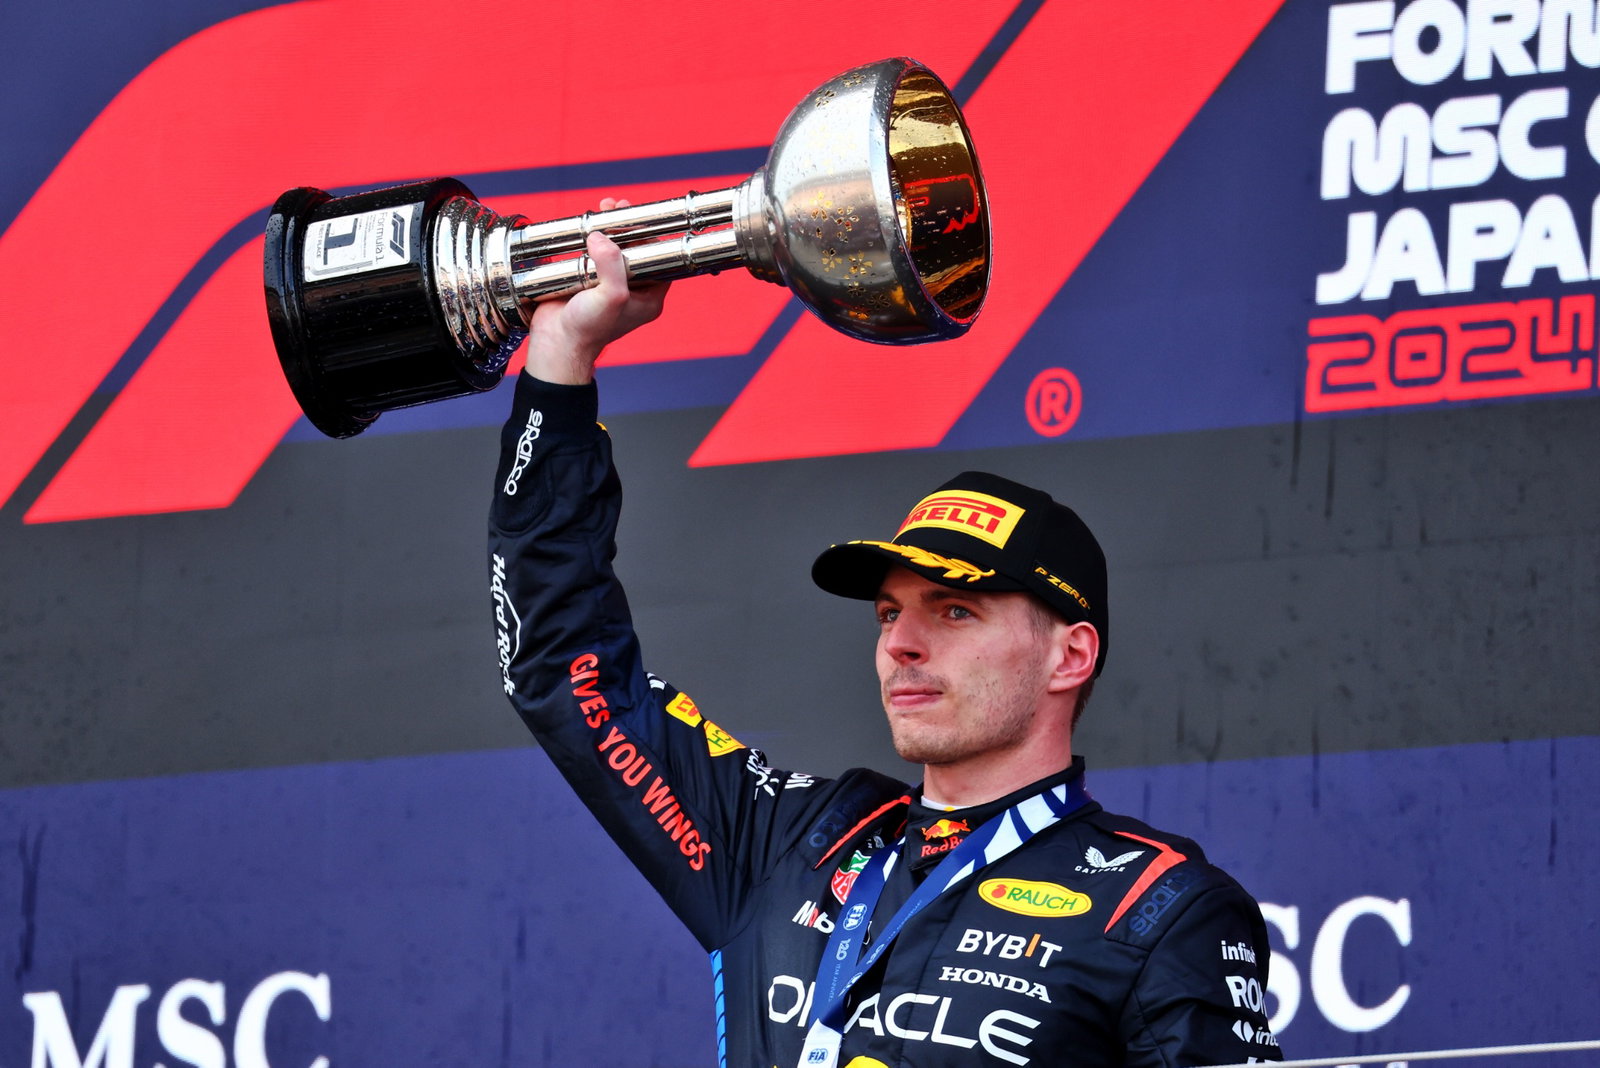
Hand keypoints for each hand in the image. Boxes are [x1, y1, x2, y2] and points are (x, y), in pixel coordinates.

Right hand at [522, 198, 670, 384]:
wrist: (555, 344)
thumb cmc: (587, 331)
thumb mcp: (610, 297)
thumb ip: (612, 265)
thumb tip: (600, 237)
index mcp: (648, 297)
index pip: (659, 259)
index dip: (650, 236)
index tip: (637, 218)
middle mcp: (631, 289)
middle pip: (635, 249)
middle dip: (627, 226)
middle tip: (617, 208)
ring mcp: (608, 284)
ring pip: (613, 248)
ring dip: (608, 228)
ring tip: (602, 209)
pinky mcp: (586, 280)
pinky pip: (591, 253)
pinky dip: (588, 238)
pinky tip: (586, 225)